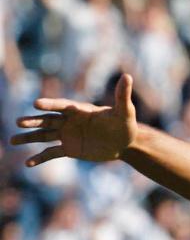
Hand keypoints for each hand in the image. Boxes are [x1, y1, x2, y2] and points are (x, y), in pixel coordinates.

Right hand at [10, 74, 137, 165]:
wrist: (125, 143)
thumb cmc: (125, 124)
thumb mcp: (125, 111)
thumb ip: (122, 95)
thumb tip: (127, 76)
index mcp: (79, 110)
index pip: (62, 106)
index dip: (50, 104)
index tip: (36, 104)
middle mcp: (69, 121)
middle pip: (48, 120)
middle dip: (33, 121)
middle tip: (18, 122)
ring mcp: (67, 135)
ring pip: (44, 135)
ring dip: (29, 137)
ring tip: (12, 141)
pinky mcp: (69, 148)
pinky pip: (51, 153)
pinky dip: (40, 157)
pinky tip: (28, 163)